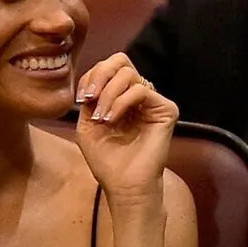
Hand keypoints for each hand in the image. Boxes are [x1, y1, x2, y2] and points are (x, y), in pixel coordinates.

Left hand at [75, 53, 176, 205]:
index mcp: (121, 96)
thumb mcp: (87, 124)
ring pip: (129, 74)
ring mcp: (153, 101)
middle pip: (120, 61)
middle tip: (90, 97)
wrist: (124, 185)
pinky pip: (141, 90)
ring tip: (102, 118)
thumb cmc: (107, 160)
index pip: (108, 68)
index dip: (91, 76)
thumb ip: (89, 98)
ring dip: (108, 94)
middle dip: (100, 75)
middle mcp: (139, 95)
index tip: (81, 100)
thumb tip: (93, 79)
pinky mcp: (166, 109)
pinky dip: (121, 102)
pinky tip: (113, 119)